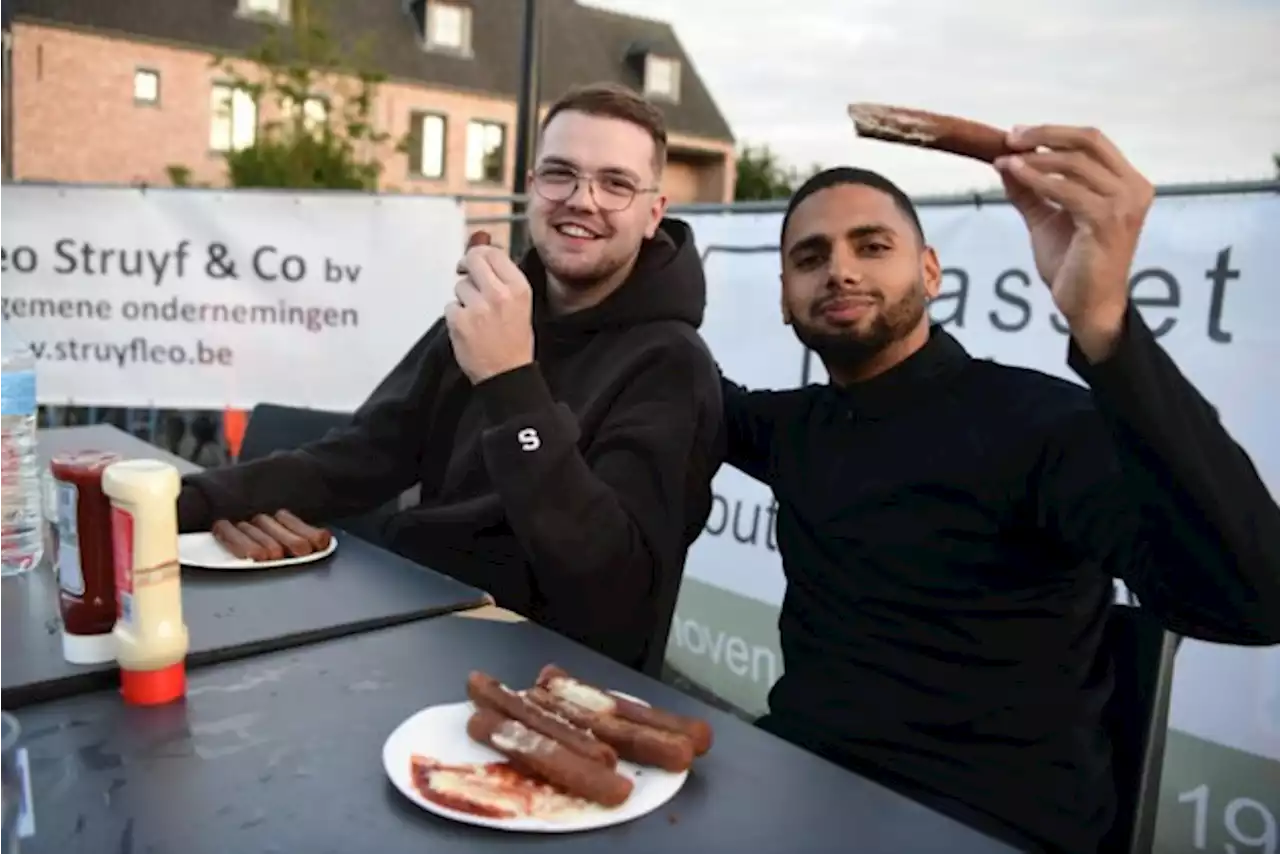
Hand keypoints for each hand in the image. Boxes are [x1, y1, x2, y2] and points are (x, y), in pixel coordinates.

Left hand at [445, 245, 534, 383]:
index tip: (474, 260)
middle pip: (473, 261)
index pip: (493, 254)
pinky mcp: (459, 321)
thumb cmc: (514, 341)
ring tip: (476, 316)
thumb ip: (502, 277)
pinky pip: (450, 306)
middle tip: (463, 271)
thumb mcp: (520, 304)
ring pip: (459, 286)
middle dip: (465, 264)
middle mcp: (499, 294)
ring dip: (463, 297)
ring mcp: (478, 308)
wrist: (507, 374)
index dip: (479, 253)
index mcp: (518, 288)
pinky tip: (468, 328)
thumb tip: (481, 245)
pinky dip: (455, 316)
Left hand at [996, 125, 1154, 360]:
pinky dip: (1038, 179)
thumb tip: (1006, 162)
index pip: (1091, 141)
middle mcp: (1133, 188)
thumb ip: (1030, 191)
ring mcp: (1124, 203)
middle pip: (1088, 141)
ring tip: (1006, 161)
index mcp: (1126, 182)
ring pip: (1075, 163)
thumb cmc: (1074, 265)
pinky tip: (1016, 175)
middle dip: (1045, 135)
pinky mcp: (1107, 220)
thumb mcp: (1047, 219)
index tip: (1017, 134)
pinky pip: (1067, 190)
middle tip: (1011, 138)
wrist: (1087, 306)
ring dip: (1036, 158)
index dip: (1053, 132)